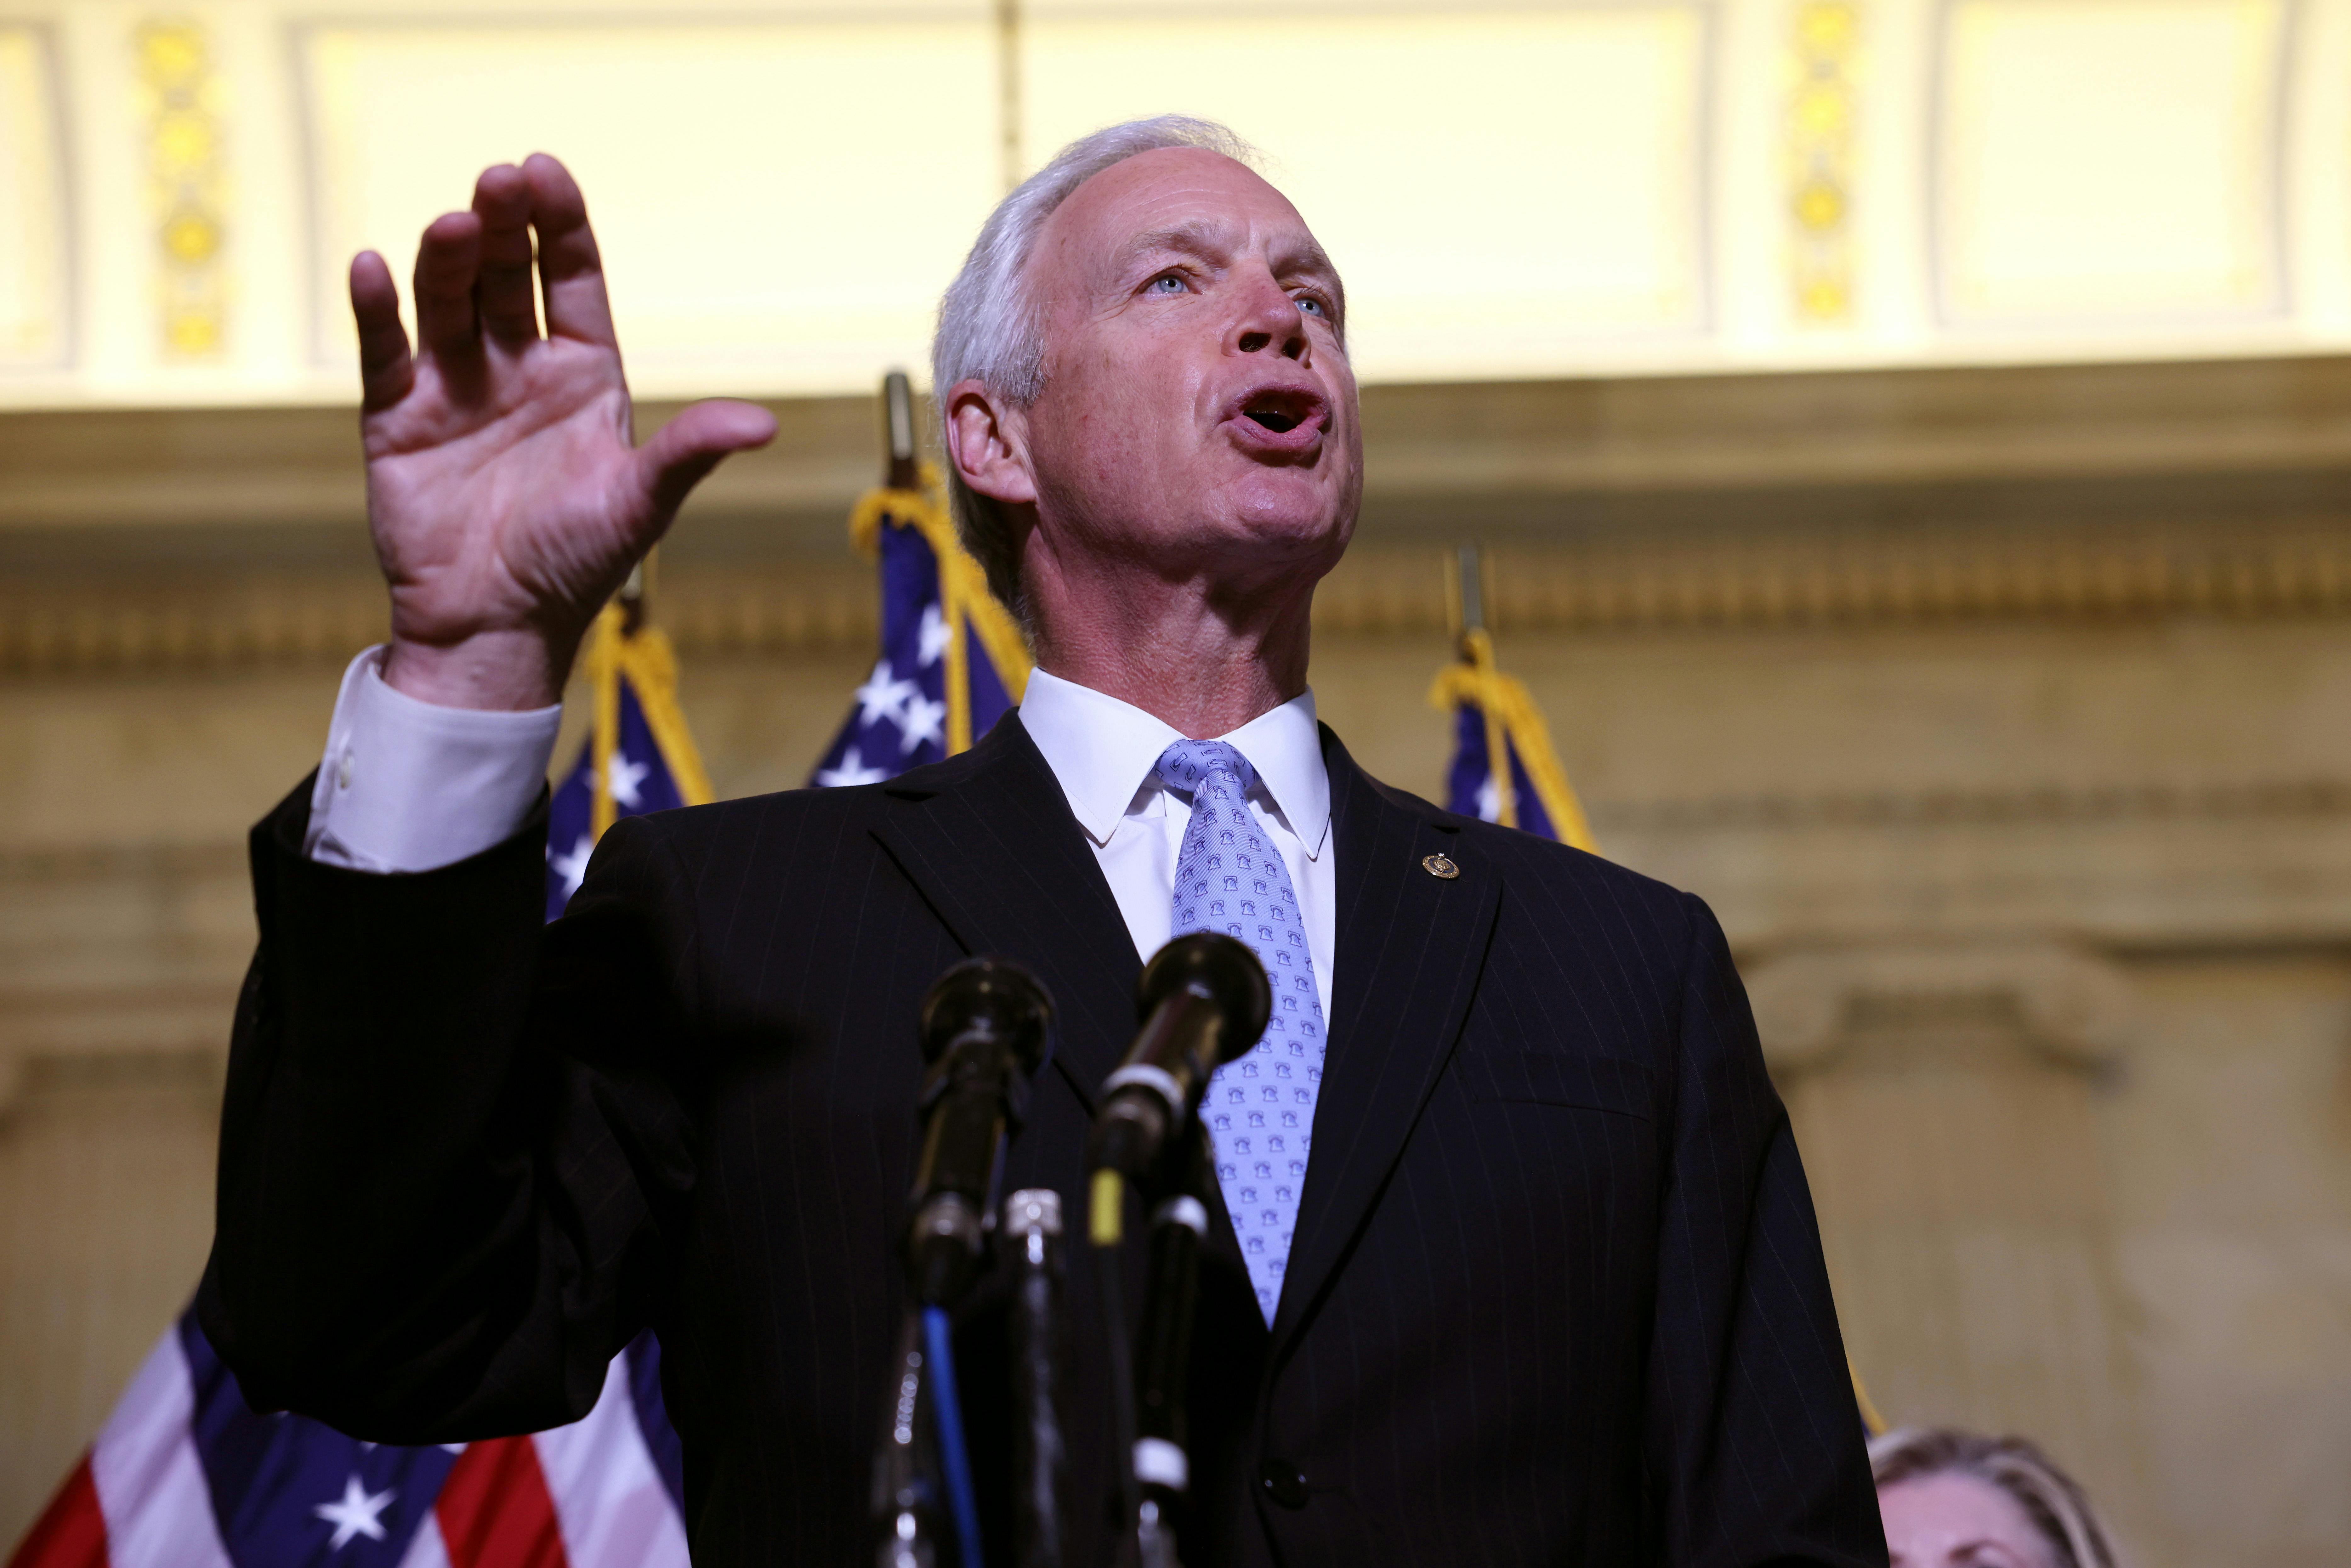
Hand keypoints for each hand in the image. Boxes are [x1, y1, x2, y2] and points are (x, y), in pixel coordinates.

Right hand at [352, 155, 774, 708]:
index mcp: (583, 376)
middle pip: (508, 277)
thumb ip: (693, 451)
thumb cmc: (576, 567)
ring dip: (447, 259)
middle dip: (504, 227)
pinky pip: (384, 352)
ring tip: (454, 223)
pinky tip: (373, 263)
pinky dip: (376, 310)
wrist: (499, 630)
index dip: (561, 225)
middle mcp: (518, 368)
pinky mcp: (397, 418)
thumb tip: (765, 425)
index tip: (545, 169)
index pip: (574, 279)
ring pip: (447, 302)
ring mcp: (455, 388)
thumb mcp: (641, 503)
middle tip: (498, 180)